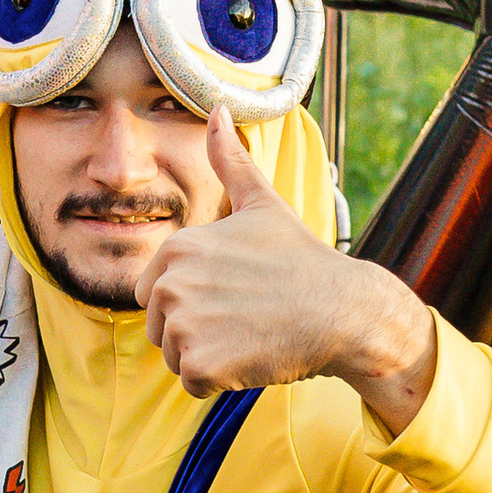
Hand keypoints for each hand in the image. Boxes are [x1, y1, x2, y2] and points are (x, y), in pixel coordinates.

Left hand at [134, 110, 439, 429]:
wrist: (342, 310)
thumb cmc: (301, 259)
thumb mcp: (261, 203)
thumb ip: (229, 161)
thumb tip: (216, 109)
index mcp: (177, 248)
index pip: (149, 295)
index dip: (188, 302)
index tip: (230, 294)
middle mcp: (171, 283)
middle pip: (159, 329)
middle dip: (195, 332)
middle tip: (244, 317)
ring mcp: (184, 323)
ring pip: (175, 358)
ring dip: (209, 358)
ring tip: (249, 334)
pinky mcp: (200, 362)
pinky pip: (192, 384)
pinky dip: (220, 382)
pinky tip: (252, 356)